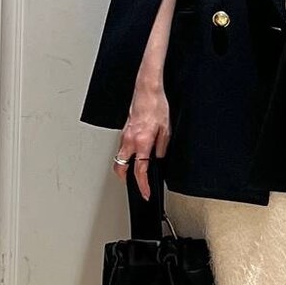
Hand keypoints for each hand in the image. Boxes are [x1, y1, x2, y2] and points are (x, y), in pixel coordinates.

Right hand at [115, 80, 169, 199]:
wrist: (147, 90)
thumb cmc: (156, 106)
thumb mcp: (166, 130)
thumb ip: (161, 148)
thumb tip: (158, 159)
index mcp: (141, 142)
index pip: (140, 171)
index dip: (143, 185)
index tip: (146, 193)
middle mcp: (129, 141)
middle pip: (120, 168)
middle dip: (126, 180)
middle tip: (137, 184)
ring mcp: (124, 136)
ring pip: (119, 159)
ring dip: (126, 167)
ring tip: (137, 171)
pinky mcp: (124, 131)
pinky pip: (122, 148)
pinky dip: (127, 155)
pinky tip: (136, 155)